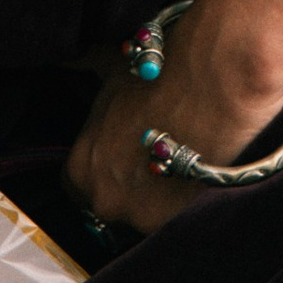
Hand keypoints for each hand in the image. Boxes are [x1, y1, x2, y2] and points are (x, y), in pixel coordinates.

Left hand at [64, 0, 282, 237]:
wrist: (211, 78)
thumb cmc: (159, 70)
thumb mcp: (112, 68)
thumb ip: (85, 68)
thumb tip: (70, 59)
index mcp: (79, 167)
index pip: (77, 186)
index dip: (102, 168)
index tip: (122, 155)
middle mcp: (101, 199)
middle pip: (109, 205)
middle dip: (128, 186)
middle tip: (153, 159)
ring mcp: (137, 217)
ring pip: (143, 216)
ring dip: (157, 198)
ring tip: (182, 162)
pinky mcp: (175, 223)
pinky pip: (174, 221)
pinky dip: (185, 202)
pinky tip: (199, 171)